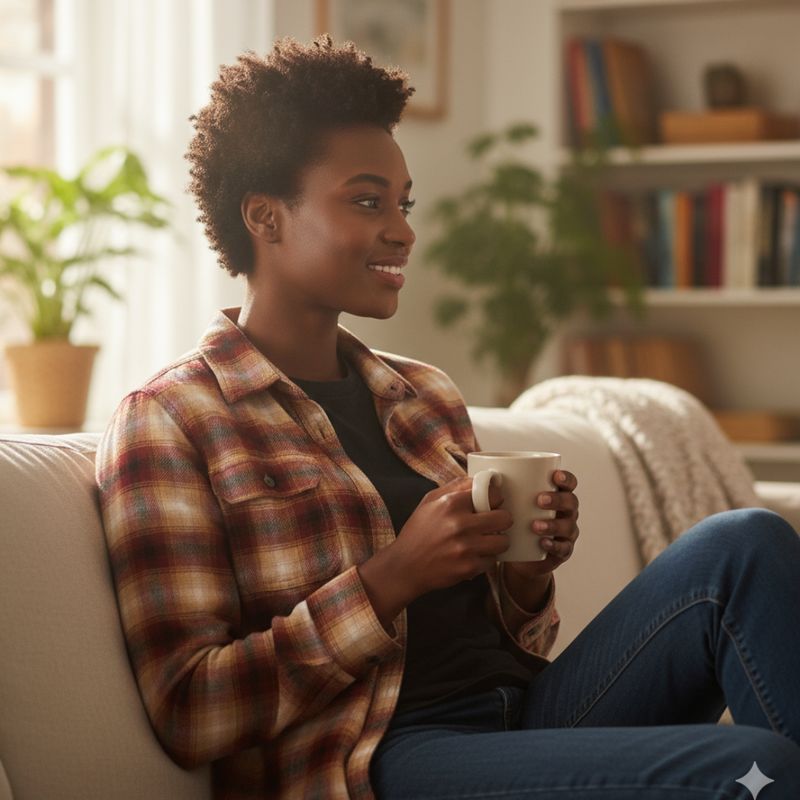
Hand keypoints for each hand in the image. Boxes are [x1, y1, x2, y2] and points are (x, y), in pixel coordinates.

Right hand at [391, 476, 512, 596]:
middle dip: (502, 520)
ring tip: (486, 541)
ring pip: (503, 542)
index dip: (495, 500)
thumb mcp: (429, 501)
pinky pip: (493, 561)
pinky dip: (486, 559)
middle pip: (505, 518)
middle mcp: (460, 524)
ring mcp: (466, 548)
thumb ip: (455, 486)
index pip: (493, 495)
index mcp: (451, 504)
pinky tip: (474, 555)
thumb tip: (479, 478)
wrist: (405, 566)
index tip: (492, 504)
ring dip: (497, 541)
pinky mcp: (469, 568)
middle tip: (494, 523)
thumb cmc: (418, 532)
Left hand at [504, 469, 579, 581]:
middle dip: (557, 499)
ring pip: (568, 526)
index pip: (568, 483)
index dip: (566, 478)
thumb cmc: (514, 519)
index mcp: (556, 495)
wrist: (518, 554)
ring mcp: (566, 532)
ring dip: (553, 525)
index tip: (555, 476)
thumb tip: (480, 475)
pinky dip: (554, 546)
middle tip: (539, 500)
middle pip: (570, 502)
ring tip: (535, 525)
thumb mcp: (509, 502)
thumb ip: (501, 489)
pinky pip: (563, 549)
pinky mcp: (562, 551)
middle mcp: (565, 512)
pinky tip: (543, 543)